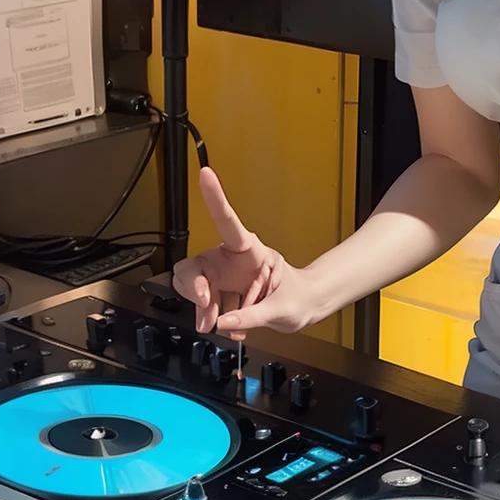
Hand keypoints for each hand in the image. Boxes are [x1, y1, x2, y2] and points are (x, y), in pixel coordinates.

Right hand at [172, 168, 323, 336]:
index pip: (228, 221)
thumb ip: (251, 316)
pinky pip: (202, 306)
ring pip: (193, 288)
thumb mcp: (282, 309)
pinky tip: (231, 325)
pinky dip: (212, 319)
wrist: (307, 306)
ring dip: (203, 310)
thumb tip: (222, 323)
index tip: (205, 174)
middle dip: (193, 287)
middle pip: (193, 265)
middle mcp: (231, 259)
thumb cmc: (300, 297)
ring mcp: (223, 277)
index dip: (215, 198)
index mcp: (250, 249)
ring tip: (223, 324)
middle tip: (206, 304)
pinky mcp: (221, 293)